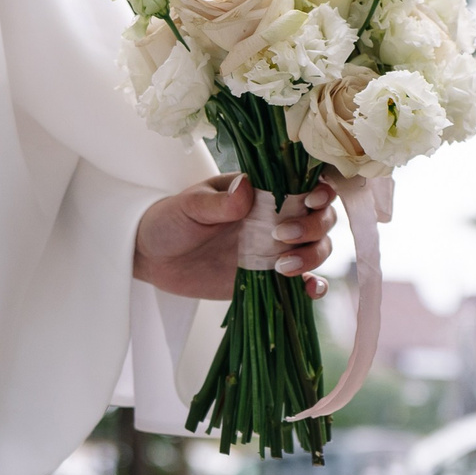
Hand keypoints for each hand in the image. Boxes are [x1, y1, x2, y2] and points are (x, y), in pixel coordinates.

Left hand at [133, 173, 335, 300]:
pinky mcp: (270, 276)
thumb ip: (218, 202)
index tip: (310, 200)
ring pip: (318, 247)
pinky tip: (310, 289)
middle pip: (321, 217)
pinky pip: (304, 280)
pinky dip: (314, 286)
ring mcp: (276, 248)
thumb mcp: (188, 206)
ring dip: (313, 255)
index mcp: (261, 191)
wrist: (154, 258)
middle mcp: (277, 217)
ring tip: (281, 266)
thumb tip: (245, 188)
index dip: (319, 191)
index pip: (304, 185)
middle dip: (314, 226)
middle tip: (280, 235)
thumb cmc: (170, 220)